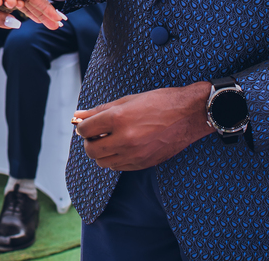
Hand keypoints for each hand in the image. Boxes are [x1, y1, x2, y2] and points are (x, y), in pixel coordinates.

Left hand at [74, 83, 214, 170]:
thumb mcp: (127, 100)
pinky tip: (121, 147)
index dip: (82, 126)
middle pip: (91, 150)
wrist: (189, 114)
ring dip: (101, 152)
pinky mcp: (143, 163)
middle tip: (95, 134)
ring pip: (103, 162)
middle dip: (88, 141)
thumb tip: (78, 115)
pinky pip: (118, 167)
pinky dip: (115, 159)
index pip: (85, 129)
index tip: (85, 124)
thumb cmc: (159, 102)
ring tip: (109, 140)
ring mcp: (135, 154)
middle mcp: (125, 139)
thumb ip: (100, 110)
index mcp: (118, 118)